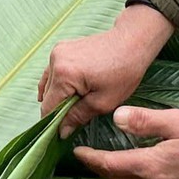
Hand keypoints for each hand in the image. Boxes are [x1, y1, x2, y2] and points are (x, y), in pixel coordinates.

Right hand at [39, 3, 174, 137]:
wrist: (132, 42)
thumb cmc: (124, 72)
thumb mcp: (104, 102)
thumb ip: (78, 117)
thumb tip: (62, 132)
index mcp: (64, 74)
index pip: (49, 108)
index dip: (54, 124)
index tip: (63, 135)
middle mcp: (55, 61)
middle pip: (47, 97)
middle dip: (58, 111)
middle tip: (73, 122)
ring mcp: (56, 52)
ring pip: (48, 85)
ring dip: (57, 98)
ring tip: (74, 107)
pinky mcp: (60, 49)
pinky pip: (51, 73)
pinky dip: (56, 85)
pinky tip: (64, 95)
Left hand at [73, 106, 178, 178]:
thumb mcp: (175, 121)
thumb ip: (144, 120)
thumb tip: (117, 118)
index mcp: (148, 166)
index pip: (109, 164)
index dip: (89, 158)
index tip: (75, 151)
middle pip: (113, 177)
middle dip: (96, 167)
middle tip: (83, 154)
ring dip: (110, 174)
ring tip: (100, 160)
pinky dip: (125, 178)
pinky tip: (127, 166)